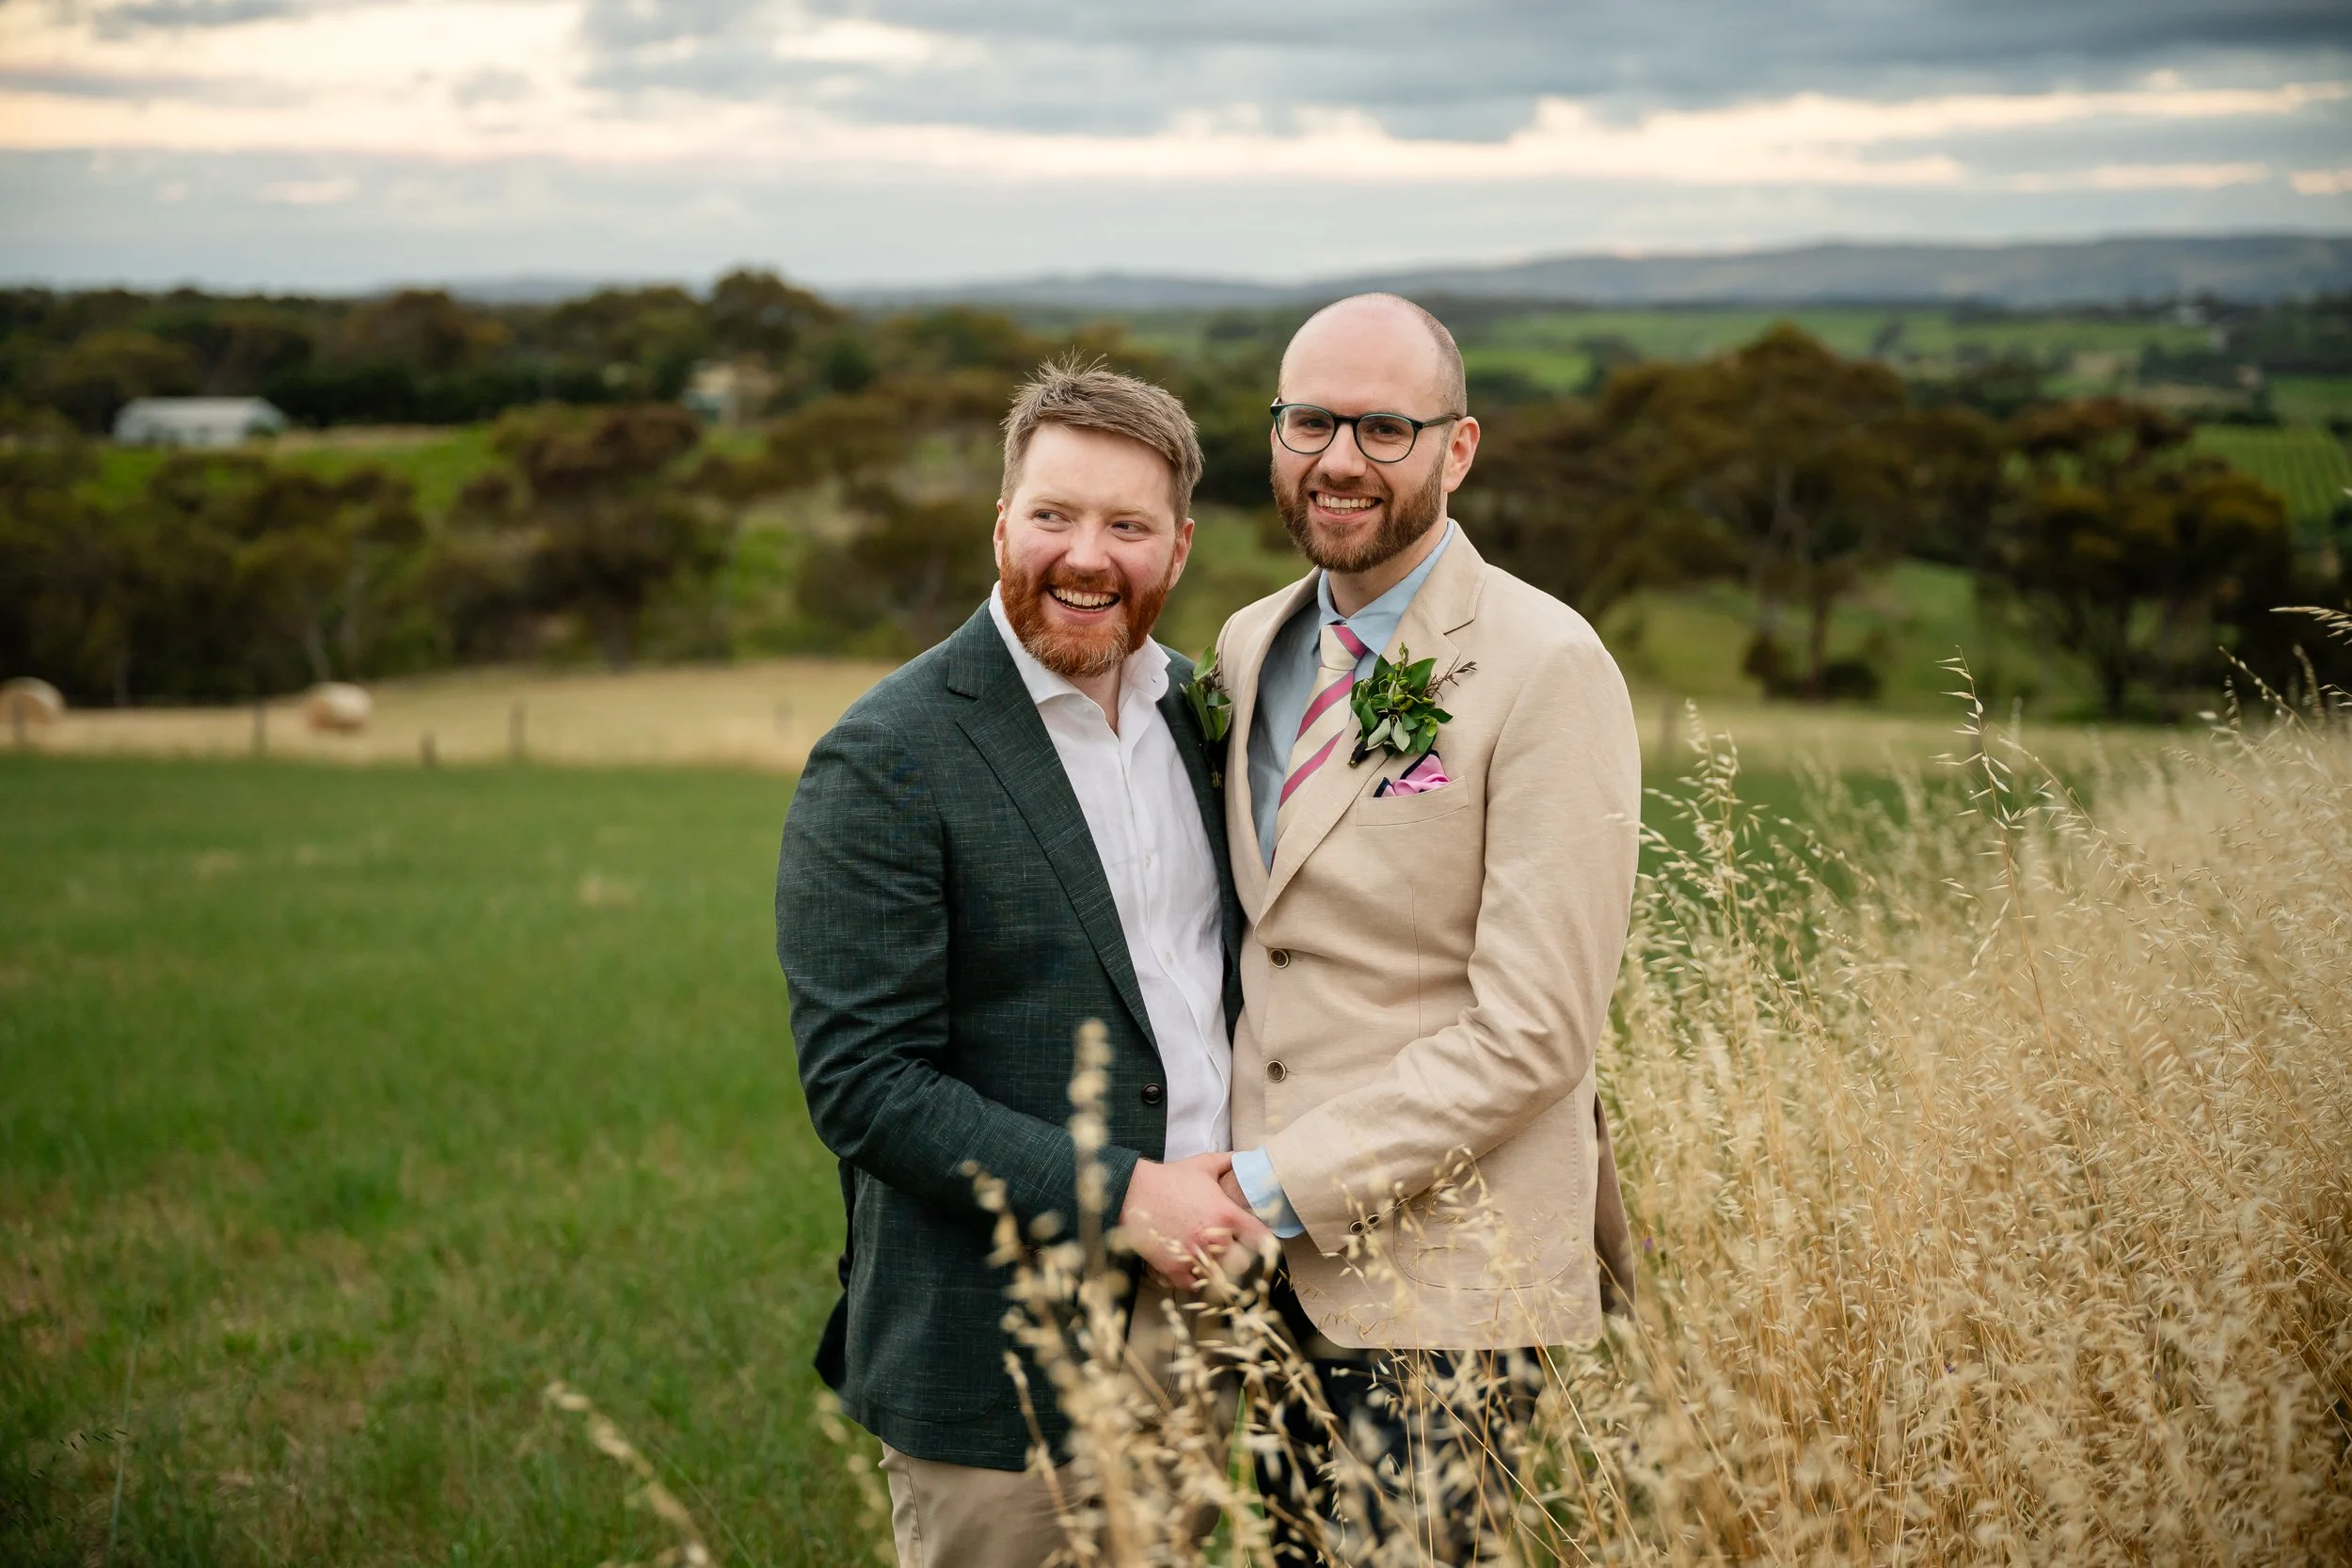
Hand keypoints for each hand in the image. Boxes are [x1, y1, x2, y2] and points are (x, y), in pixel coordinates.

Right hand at [1118, 1152, 1271, 1290]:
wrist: (1133, 1191)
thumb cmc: (1170, 1178)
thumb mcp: (1203, 1164)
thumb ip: (1229, 1161)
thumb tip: (1248, 1157)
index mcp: (1226, 1215)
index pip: (1262, 1238)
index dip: (1264, 1242)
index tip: (1259, 1241)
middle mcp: (1214, 1239)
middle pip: (1244, 1264)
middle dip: (1239, 1259)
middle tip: (1231, 1252)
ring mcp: (1195, 1257)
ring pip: (1219, 1279)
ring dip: (1216, 1272)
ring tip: (1210, 1262)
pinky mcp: (1175, 1269)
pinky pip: (1194, 1286)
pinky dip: (1193, 1280)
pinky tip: (1191, 1269)